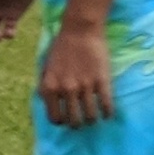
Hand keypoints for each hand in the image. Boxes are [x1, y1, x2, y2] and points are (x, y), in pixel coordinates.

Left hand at [37, 10, 115, 127]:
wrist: (80, 30)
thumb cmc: (61, 48)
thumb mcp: (45, 68)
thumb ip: (45, 86)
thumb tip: (48, 104)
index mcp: (49, 87)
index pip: (54, 118)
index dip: (61, 121)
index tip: (66, 118)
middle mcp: (66, 89)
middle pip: (74, 121)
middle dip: (78, 124)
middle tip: (81, 120)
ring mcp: (85, 86)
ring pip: (90, 117)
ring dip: (92, 120)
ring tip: (94, 118)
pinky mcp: (102, 81)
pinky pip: (107, 105)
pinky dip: (108, 113)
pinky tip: (108, 114)